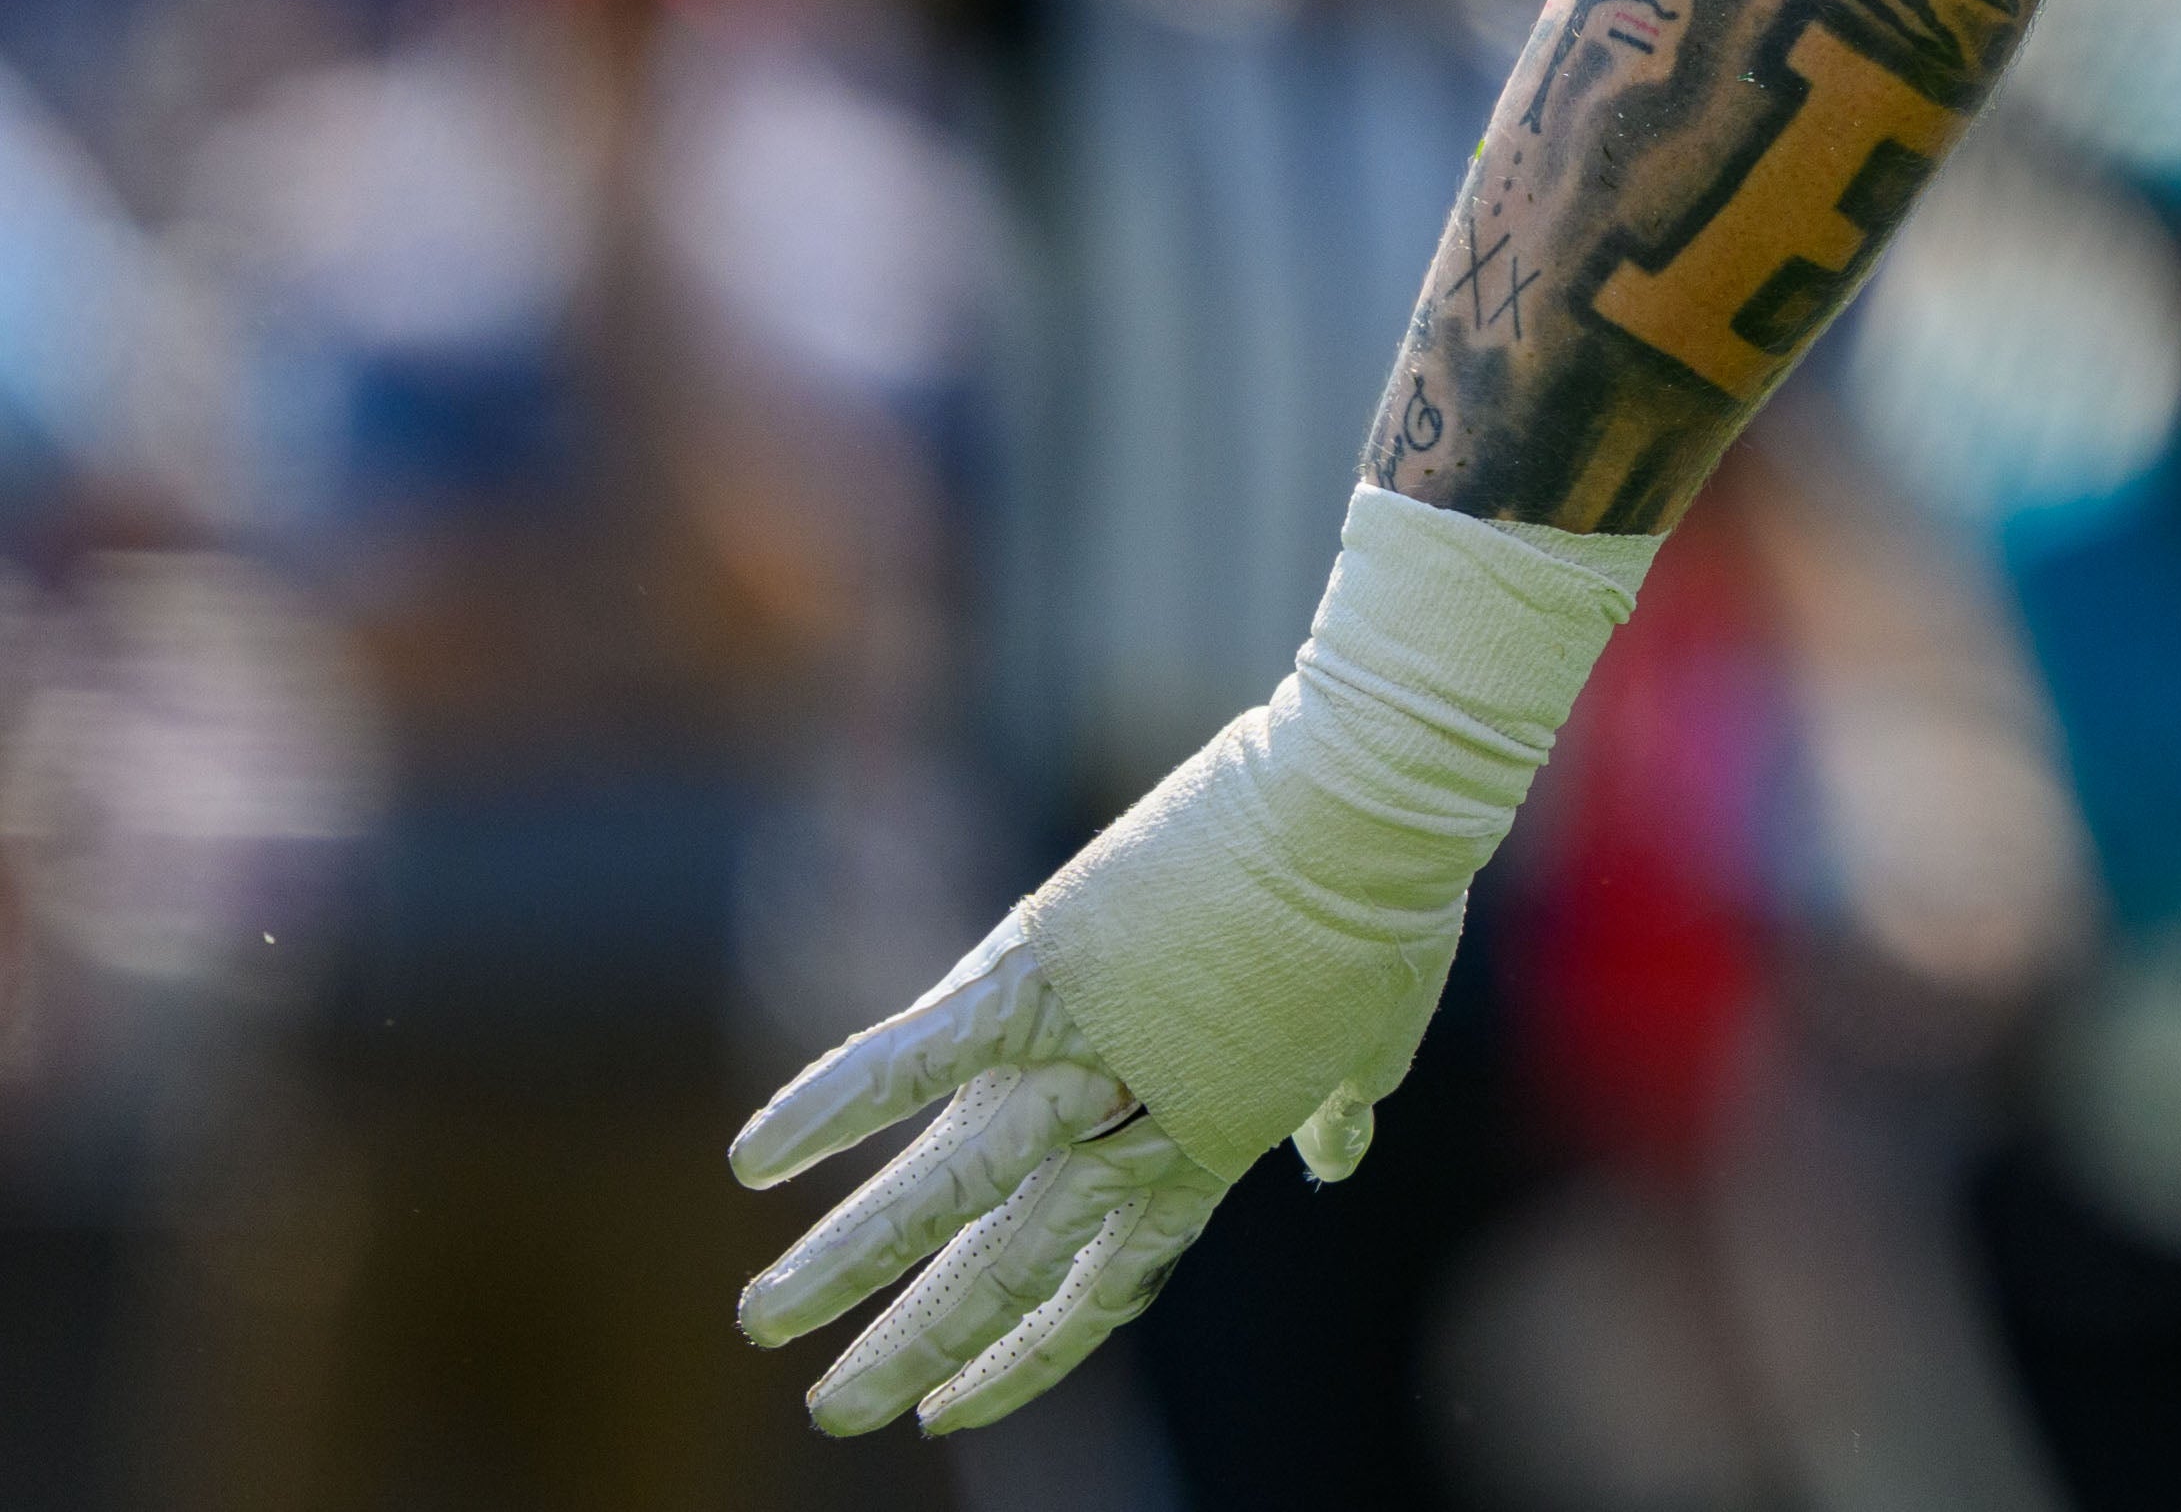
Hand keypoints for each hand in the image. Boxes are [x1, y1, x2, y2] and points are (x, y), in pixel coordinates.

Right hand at [727, 921, 1381, 1439]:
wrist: (1365, 809)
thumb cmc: (1388, 910)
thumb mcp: (1380, 1035)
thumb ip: (1343, 1105)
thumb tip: (1339, 1153)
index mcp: (1205, 1150)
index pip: (1101, 1287)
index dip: (1026, 1353)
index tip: (953, 1411)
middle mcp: (1127, 1127)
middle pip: (1003, 1268)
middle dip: (912, 1346)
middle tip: (833, 1411)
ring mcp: (1076, 1057)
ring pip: (942, 1194)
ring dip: (845, 1264)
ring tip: (760, 1322)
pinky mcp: (1035, 976)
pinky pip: (915, 1054)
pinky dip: (830, 1102)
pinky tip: (752, 1157)